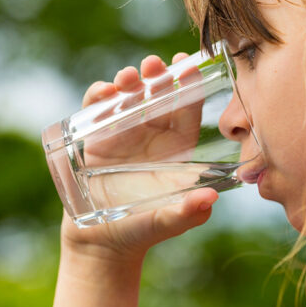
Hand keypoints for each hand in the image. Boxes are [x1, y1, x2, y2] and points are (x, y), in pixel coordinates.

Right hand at [59, 53, 217, 261]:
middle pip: (158, 96)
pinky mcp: (95, 139)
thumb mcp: (168, 221)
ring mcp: (123, 134)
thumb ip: (188, 212)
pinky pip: (97, 110)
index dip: (188, 86)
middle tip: (154, 63)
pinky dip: (98, 97)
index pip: (187, 109)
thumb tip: (210, 199)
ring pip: (128, 97)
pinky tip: (103, 92)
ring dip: (128, 82)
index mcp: (177, 147)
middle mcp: (152, 135)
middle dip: (157, 76)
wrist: (102, 243)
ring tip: (128, 76)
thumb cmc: (144, 230)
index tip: (186, 64)